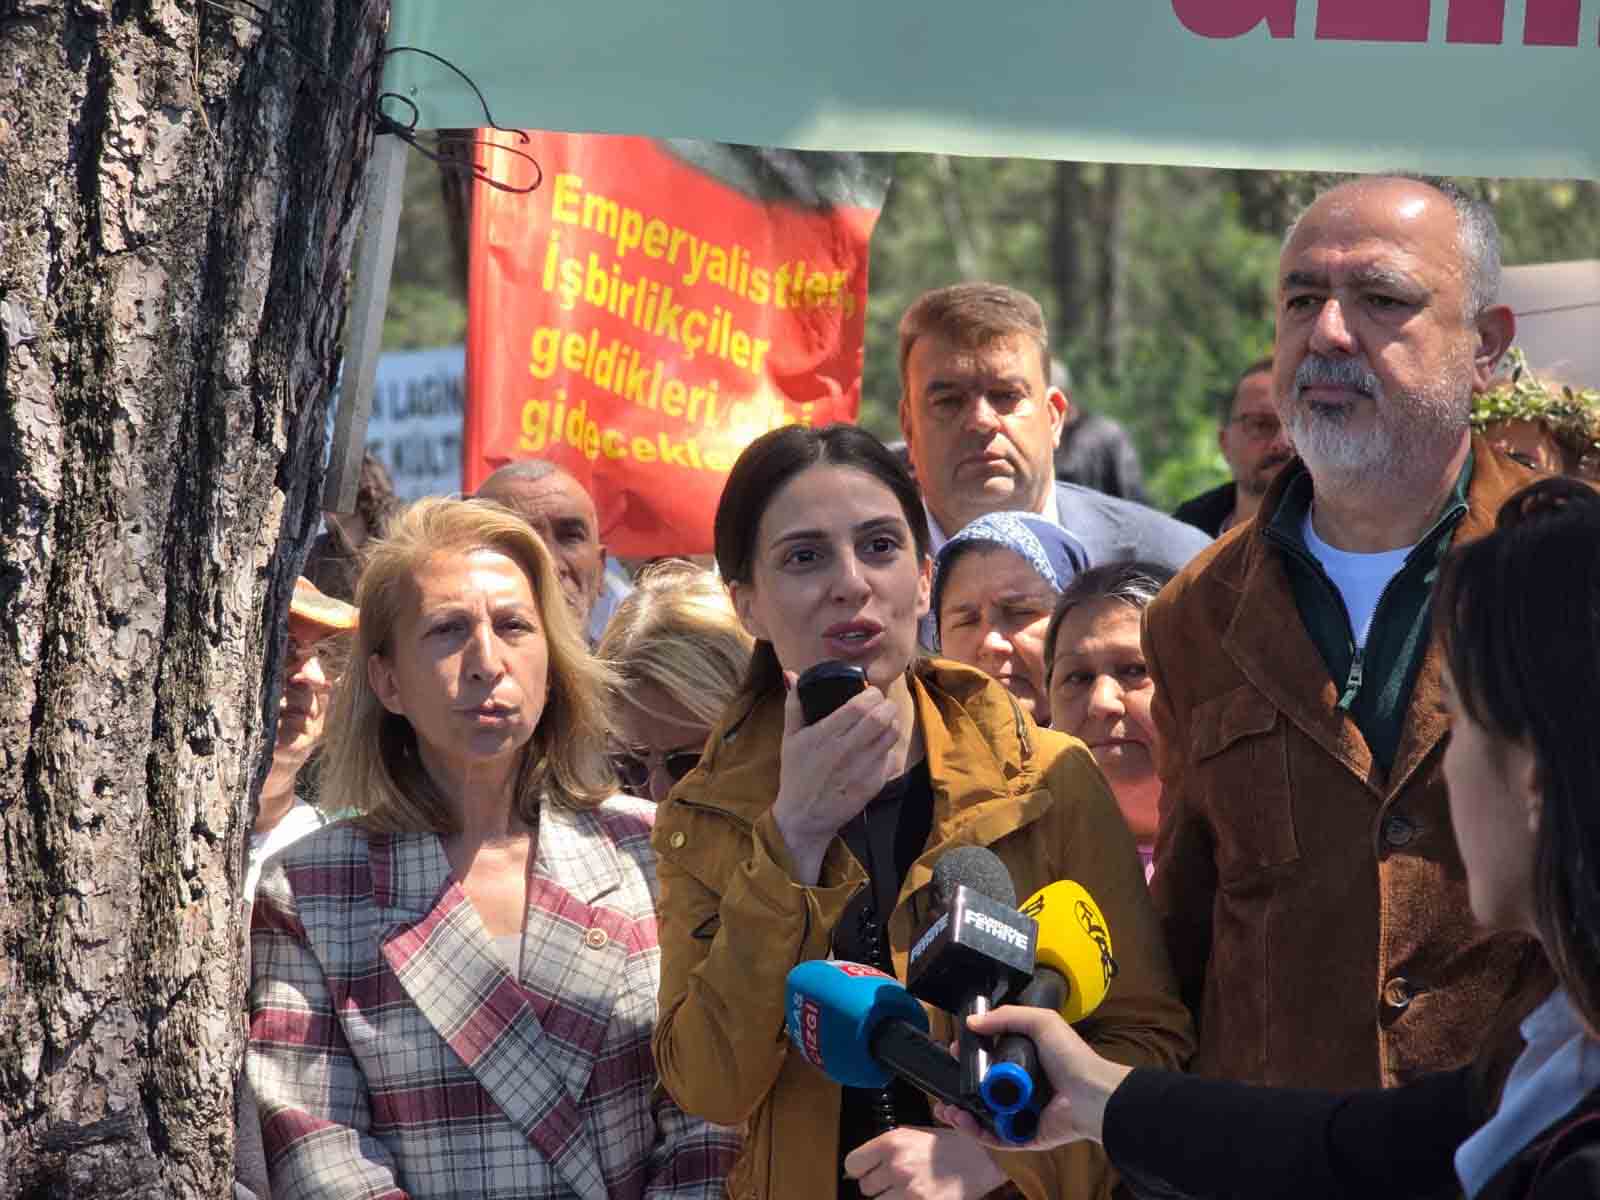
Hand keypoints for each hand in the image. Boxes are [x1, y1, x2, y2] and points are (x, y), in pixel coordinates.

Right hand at [771, 673, 902, 882]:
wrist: (804, 816)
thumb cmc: (796, 774)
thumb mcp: (789, 738)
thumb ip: (793, 704)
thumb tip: (792, 675)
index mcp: (824, 736)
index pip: (860, 706)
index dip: (871, 694)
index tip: (869, 692)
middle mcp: (845, 751)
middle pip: (882, 718)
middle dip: (886, 705)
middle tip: (881, 704)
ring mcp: (862, 769)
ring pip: (892, 735)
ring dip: (892, 723)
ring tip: (884, 721)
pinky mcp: (873, 784)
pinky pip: (891, 757)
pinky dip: (889, 747)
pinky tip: (878, 746)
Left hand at [843, 1126, 1007, 1199]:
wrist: (984, 1160)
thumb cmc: (953, 1145)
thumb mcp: (916, 1133)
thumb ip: (889, 1146)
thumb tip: (867, 1161)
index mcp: (892, 1142)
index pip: (852, 1164)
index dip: (860, 1169)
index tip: (866, 1172)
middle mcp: (897, 1166)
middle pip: (866, 1188)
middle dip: (879, 1186)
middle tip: (896, 1181)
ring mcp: (908, 1190)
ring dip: (891, 1198)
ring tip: (908, 1191)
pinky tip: (916, 1197)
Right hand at [932, 1007, 1132, 1150]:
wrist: (1092, 1093)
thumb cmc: (1070, 1056)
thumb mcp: (1040, 1023)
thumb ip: (1006, 1017)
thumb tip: (971, 1022)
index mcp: (1024, 1064)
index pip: (989, 1062)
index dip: (970, 1059)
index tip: (954, 1052)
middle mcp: (1020, 1090)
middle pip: (982, 1092)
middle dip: (959, 1090)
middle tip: (942, 1087)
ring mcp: (1021, 1115)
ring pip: (983, 1117)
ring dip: (962, 1114)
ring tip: (946, 1108)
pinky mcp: (1024, 1137)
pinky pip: (995, 1137)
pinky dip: (976, 1131)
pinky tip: (963, 1120)